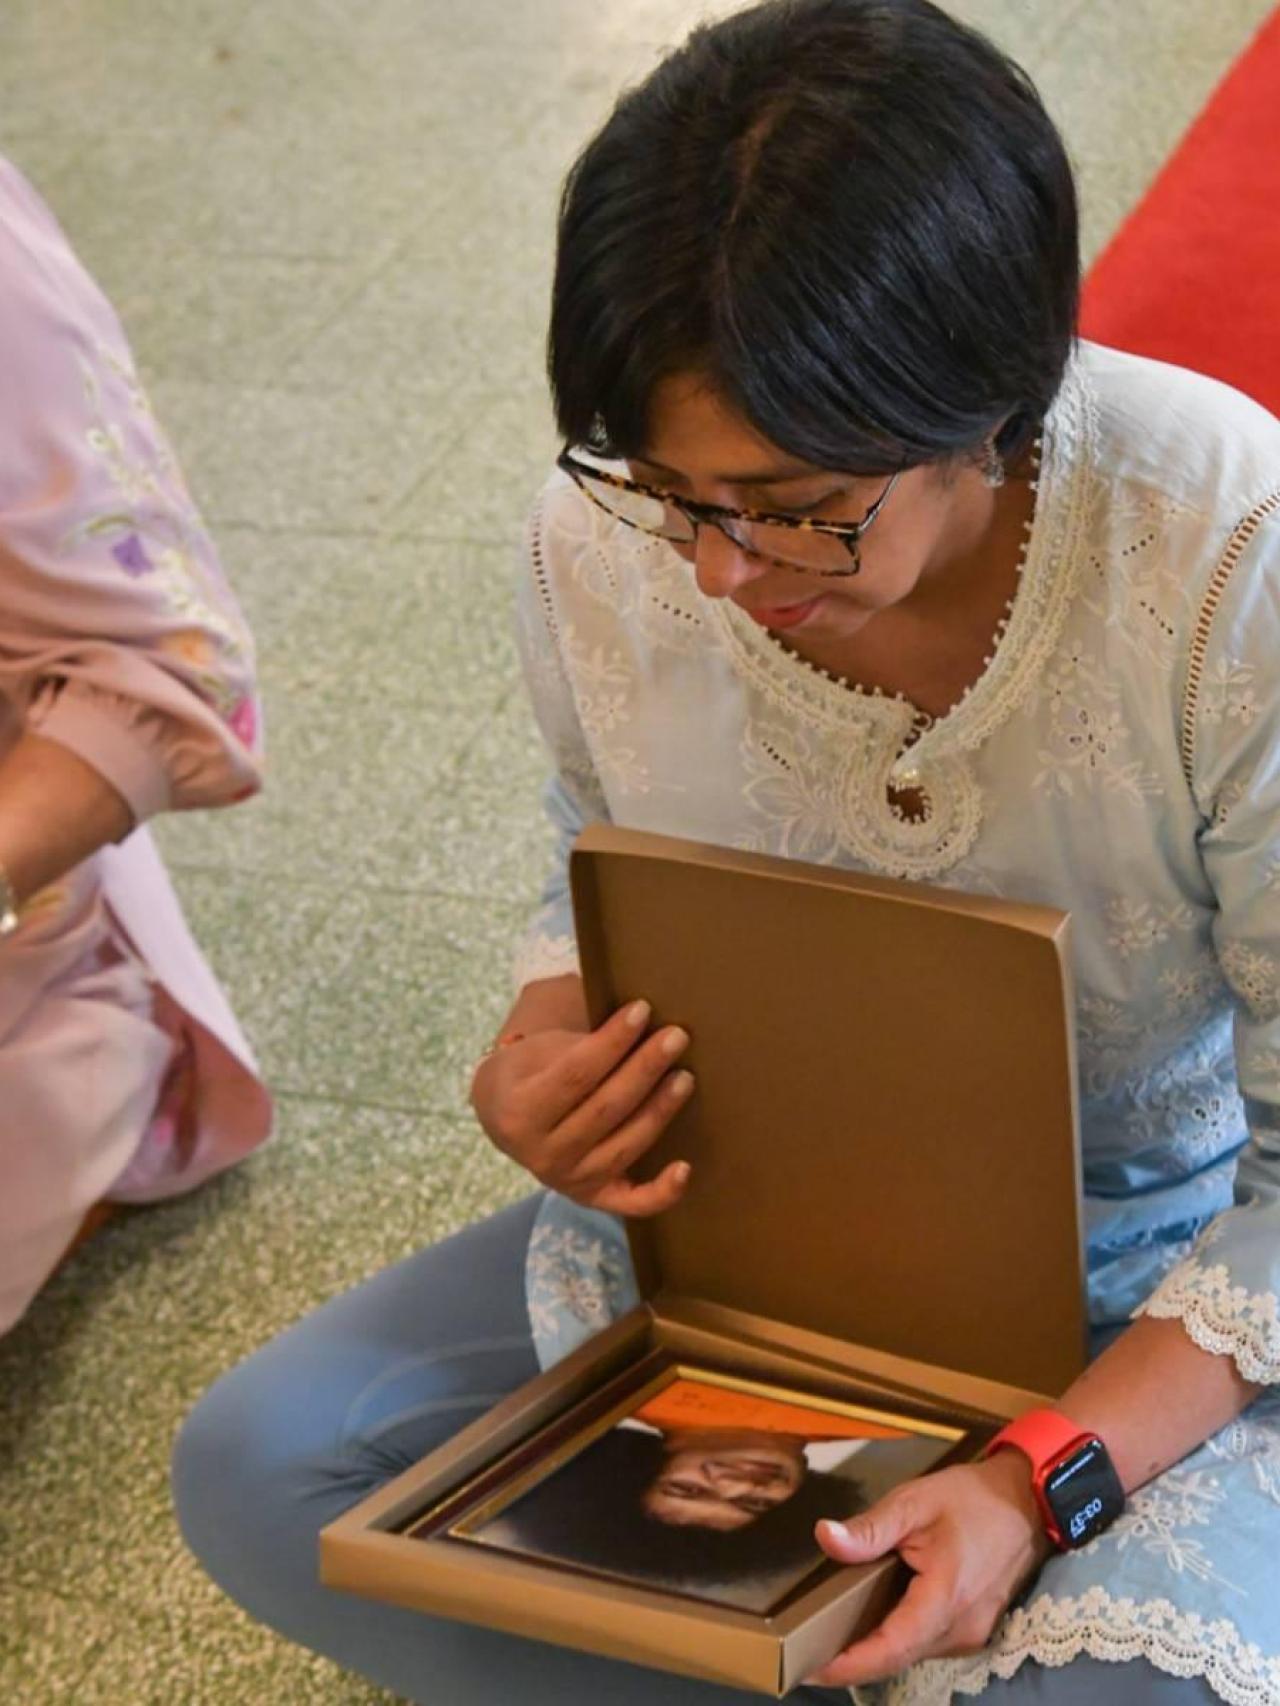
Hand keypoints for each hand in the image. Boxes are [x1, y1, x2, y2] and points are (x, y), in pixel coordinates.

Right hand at [470, 999, 694, 1215]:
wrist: (503, 1116)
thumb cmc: (530, 1072)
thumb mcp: (538, 1052)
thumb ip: (582, 1047)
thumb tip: (639, 1023)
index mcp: (520, 1112)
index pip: (575, 1074)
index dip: (612, 1041)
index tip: (642, 1010)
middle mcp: (543, 1155)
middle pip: (605, 1108)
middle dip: (644, 1069)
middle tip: (676, 1036)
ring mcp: (569, 1180)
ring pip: (625, 1145)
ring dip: (659, 1110)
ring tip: (684, 1076)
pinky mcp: (593, 1198)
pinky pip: (631, 1203)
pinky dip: (661, 1192)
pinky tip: (685, 1169)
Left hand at [807, 1452, 1051, 1686]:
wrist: (1027, 1503)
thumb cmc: (971, 1499)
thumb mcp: (915, 1502)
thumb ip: (870, 1528)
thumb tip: (825, 1537)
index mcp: (945, 1599)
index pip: (891, 1649)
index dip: (849, 1666)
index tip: (810, 1669)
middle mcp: (960, 1630)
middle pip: (898, 1657)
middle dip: (854, 1660)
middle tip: (809, 1652)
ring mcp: (970, 1634)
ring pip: (913, 1652)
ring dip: (877, 1648)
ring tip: (833, 1635)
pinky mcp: (974, 1629)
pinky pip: (927, 1642)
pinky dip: (899, 1636)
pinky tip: (874, 1619)